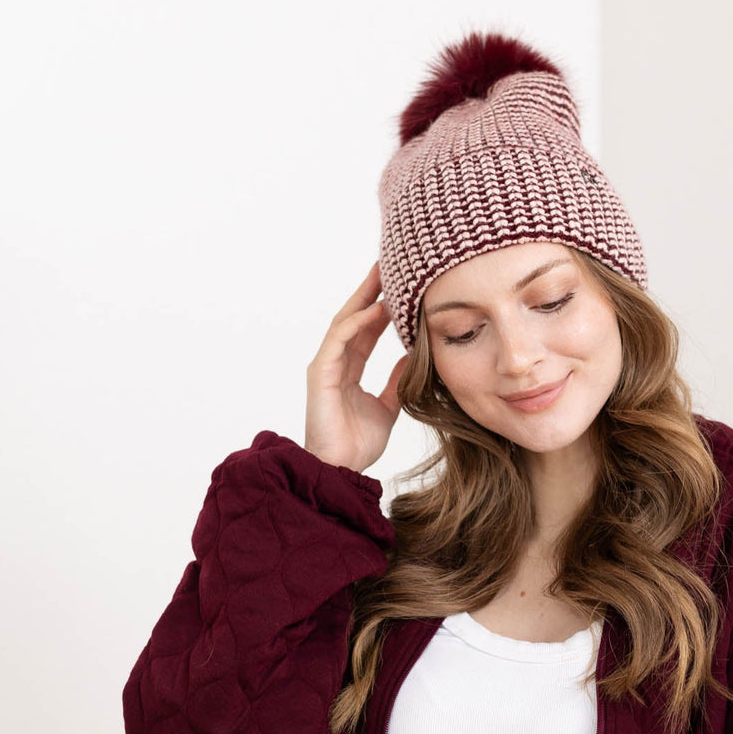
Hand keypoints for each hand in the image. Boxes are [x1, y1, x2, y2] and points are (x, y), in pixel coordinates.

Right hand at [304, 260, 408, 474]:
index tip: (402, 285)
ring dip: (364, 297)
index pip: (367, 328)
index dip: (383, 306)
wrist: (340, 469)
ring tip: (383, 275)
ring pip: (345, 322)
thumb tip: (412, 359)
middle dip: (372, 290)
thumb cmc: (357, 444)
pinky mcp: (320, 374)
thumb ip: (397, 381)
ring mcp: (325, 365)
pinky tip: (375, 309)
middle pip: (354, 316)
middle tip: (391, 264)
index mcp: (349, 368)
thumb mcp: (388, 406)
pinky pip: (338, 341)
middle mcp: (335, 361)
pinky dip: (356, 323)